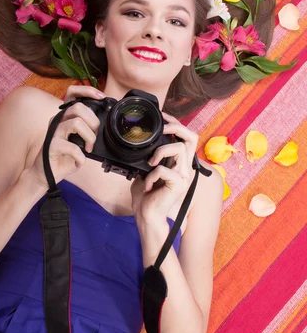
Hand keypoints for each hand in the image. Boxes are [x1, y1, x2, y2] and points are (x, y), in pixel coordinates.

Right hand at [31, 85, 104, 187]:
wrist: (45, 174)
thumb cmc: (64, 157)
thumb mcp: (79, 140)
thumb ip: (87, 130)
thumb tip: (104, 125)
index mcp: (65, 116)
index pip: (72, 93)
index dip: (87, 91)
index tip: (102, 97)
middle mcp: (58, 120)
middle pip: (78, 107)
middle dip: (93, 121)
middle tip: (95, 135)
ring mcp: (53, 132)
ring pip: (76, 123)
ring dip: (89, 137)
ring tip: (88, 148)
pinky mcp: (51, 145)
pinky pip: (71, 146)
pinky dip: (80, 156)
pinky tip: (78, 161)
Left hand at [130, 112, 198, 226]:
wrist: (146, 216)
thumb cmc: (146, 197)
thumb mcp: (145, 172)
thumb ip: (149, 159)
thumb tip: (142, 146)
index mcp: (178, 164)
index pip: (186, 138)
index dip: (177, 124)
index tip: (162, 117)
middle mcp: (184, 168)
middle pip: (191, 138)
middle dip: (176, 128)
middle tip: (161, 130)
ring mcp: (184, 176)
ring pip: (179, 149)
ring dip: (160, 152)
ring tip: (150, 164)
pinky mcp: (179, 185)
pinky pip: (164, 170)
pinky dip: (152, 175)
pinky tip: (148, 185)